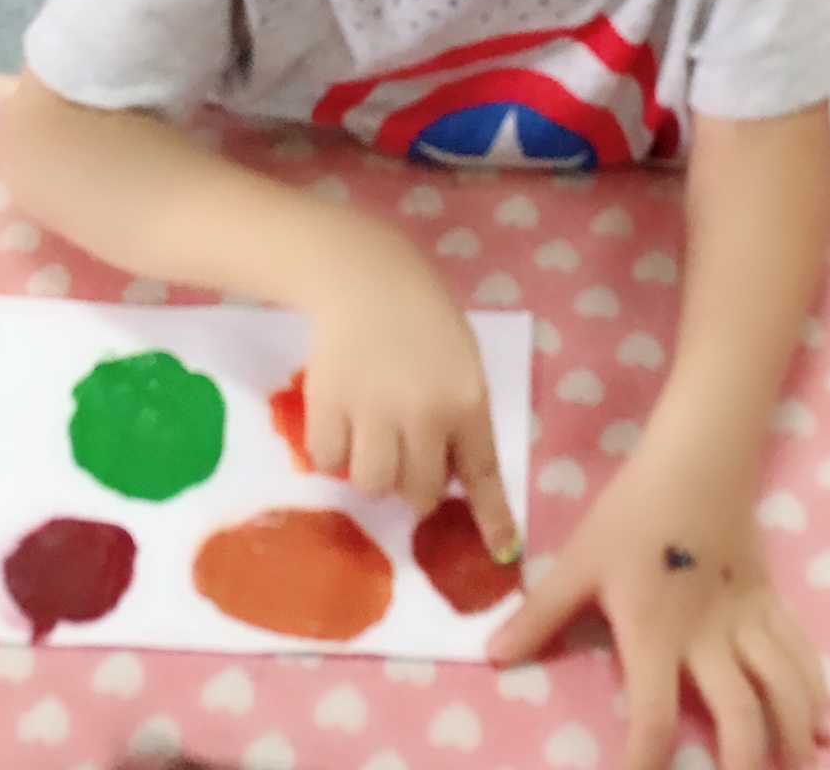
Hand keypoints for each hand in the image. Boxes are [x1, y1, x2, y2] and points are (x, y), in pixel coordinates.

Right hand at [304, 223, 518, 559]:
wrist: (366, 276)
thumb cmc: (423, 317)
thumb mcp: (462, 362)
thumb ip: (460, 417)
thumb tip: (449, 476)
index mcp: (466, 401)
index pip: (482, 475)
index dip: (493, 519)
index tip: (502, 553)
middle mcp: (422, 415)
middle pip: (420, 493)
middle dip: (415, 486)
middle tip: (405, 458)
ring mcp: (373, 411)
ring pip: (372, 485)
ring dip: (373, 474)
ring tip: (369, 441)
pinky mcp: (327, 404)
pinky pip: (328, 461)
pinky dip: (332, 453)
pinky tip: (340, 423)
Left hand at [488, 442, 829, 769]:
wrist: (693, 464)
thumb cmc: (630, 515)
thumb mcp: (577, 563)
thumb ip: (539, 616)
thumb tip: (492, 657)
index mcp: (655, 635)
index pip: (651, 718)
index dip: (645, 764)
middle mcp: (709, 638)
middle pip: (740, 718)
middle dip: (747, 765)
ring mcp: (749, 619)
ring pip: (785, 689)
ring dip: (794, 733)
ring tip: (798, 765)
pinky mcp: (773, 600)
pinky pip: (802, 652)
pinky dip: (817, 688)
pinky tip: (827, 719)